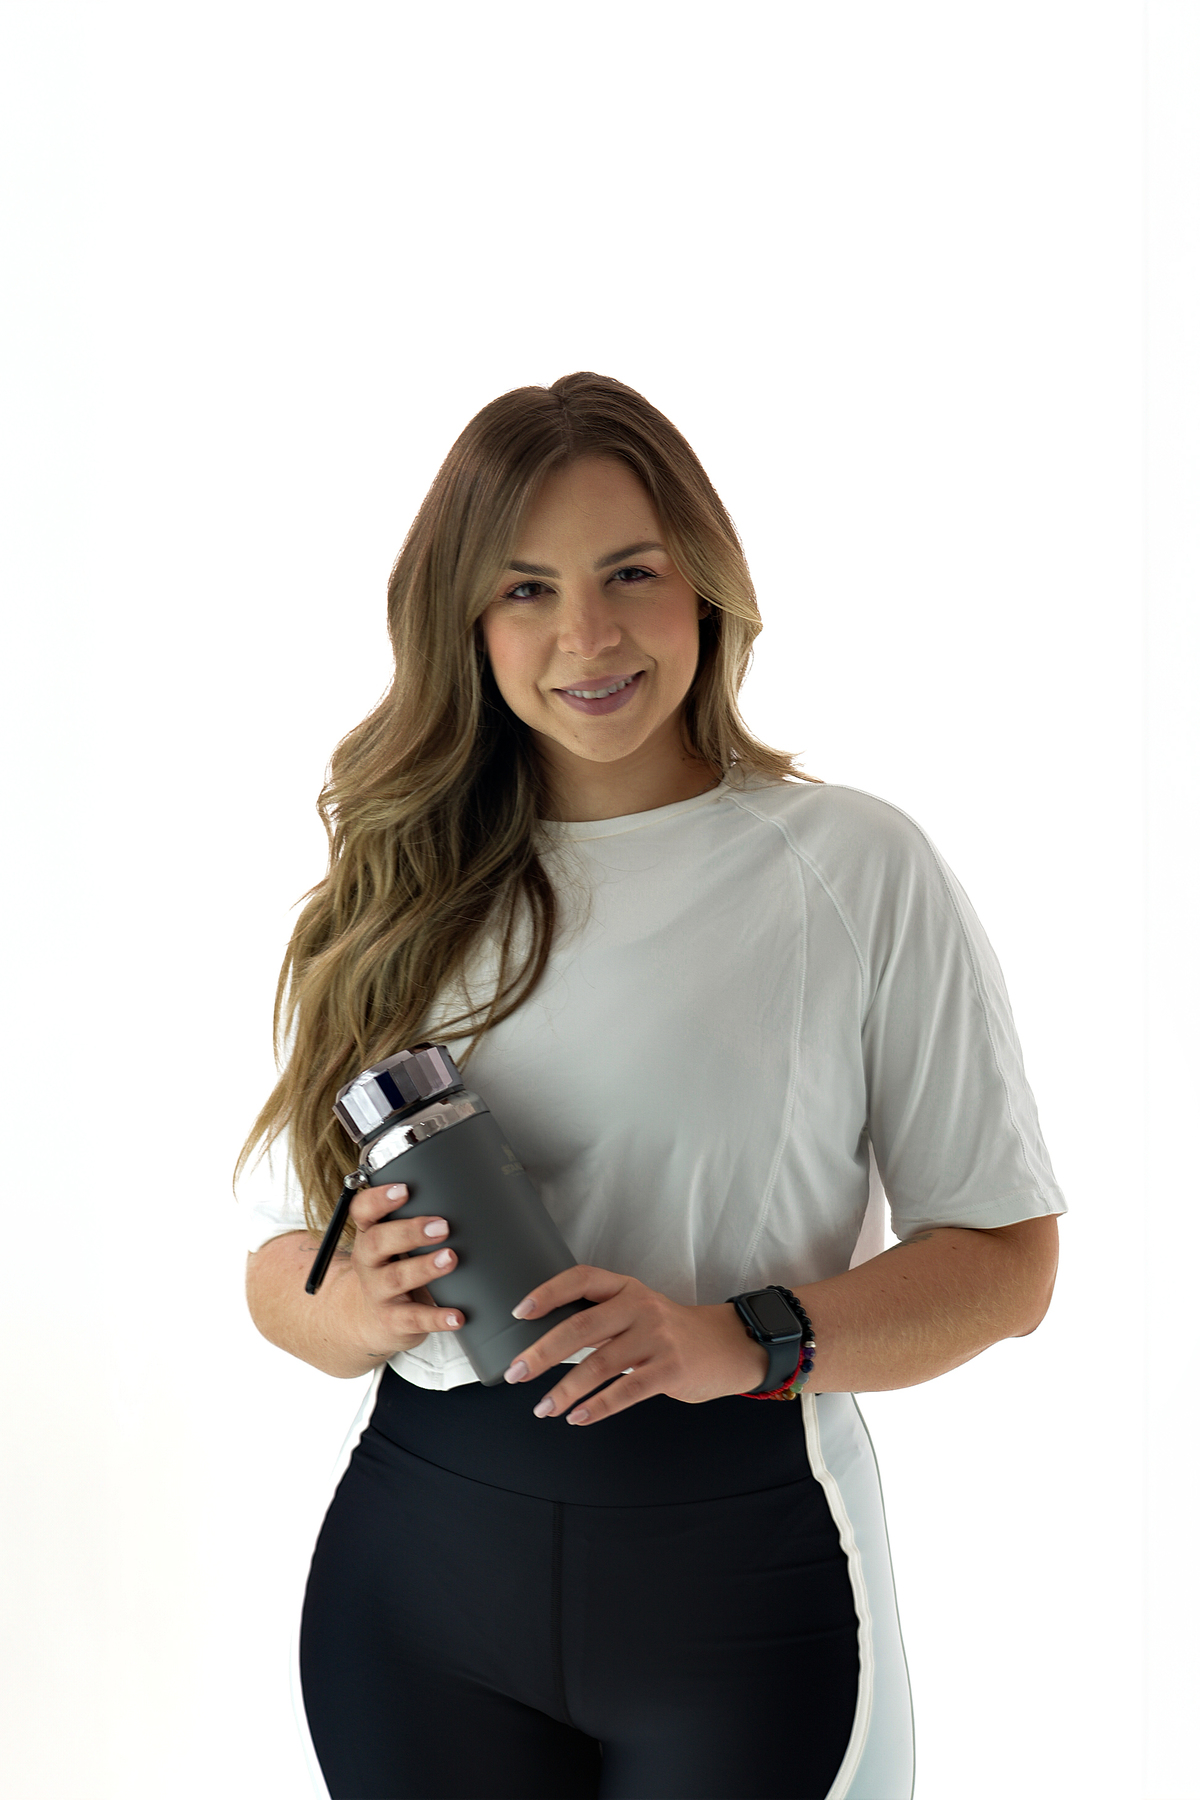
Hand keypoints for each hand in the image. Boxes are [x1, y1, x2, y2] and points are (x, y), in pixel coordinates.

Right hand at [346, 1181, 465, 1359]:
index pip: (363, 1211)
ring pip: (396, 1278)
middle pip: (378, 1241)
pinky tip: (457, 1316)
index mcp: (370, 1234)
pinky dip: (437, 1317)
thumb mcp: (396, 1244)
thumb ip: (418, 1221)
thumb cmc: (394, 1269)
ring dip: (424, 1268)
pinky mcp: (393, 1320)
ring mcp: (378, 1292)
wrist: (373, 1320)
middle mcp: (368, 1261)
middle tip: (442, 1226)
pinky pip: (414, 1319)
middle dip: (410, 1231)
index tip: (404, 1189)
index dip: (378, 1199)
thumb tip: (470, 1194)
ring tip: (450, 1259)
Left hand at [502, 1265, 770, 1424]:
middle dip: (543, 1352)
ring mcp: (657, 1339)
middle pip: (582, 1327)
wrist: (727, 1346)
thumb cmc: (670, 1331)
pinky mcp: (671, 1369)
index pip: (582, 1279)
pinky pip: (627, 1390)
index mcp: (627, 1288)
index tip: (519, 1312)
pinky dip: (599, 1407)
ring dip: (566, 1390)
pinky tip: (579, 1417)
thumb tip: (548, 1343)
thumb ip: (601, 1320)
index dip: (548, 1292)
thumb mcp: (638, 1312)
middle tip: (516, 1372)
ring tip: (543, 1408)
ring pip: (600, 1365)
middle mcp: (640, 1308)